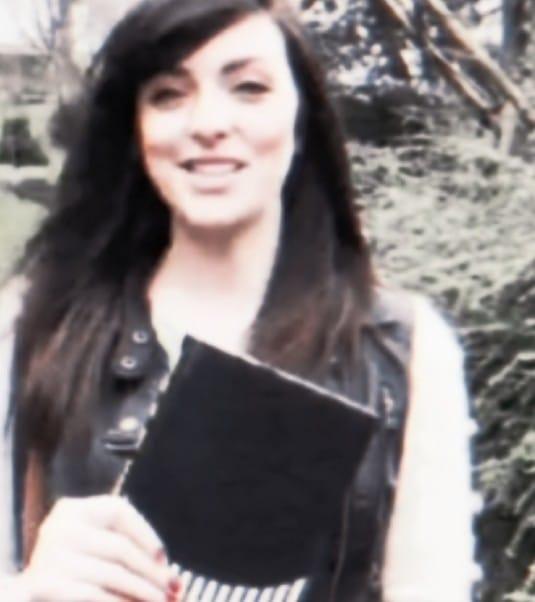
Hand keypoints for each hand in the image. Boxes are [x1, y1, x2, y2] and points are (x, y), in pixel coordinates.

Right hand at [14, 495, 181, 601]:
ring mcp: (51, 556)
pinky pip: (95, 594)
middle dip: (152, 571)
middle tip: (174, 588)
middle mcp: (60, 527)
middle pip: (120, 547)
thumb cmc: (72, 565)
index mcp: (73, 509)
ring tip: (162, 600)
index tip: (164, 558)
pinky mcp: (46, 585)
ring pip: (112, 574)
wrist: (28, 595)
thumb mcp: (93, 544)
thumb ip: (125, 547)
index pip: (119, 511)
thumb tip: (167, 570)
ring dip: (142, 591)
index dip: (147, 534)